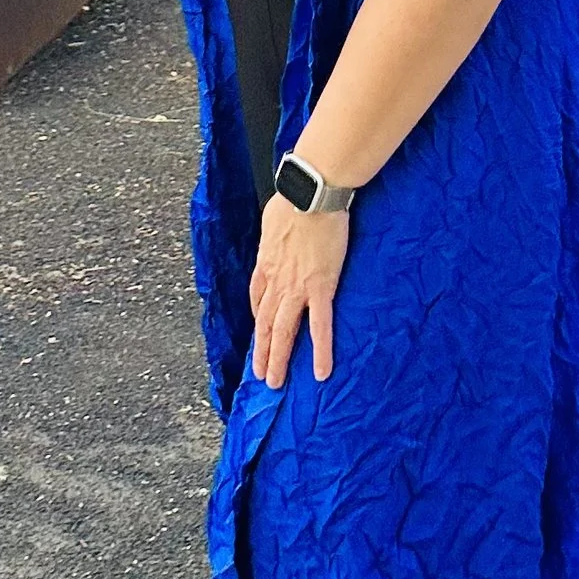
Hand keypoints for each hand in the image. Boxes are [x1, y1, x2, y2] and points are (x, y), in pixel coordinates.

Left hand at [249, 193, 348, 386]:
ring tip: (276, 382)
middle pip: (265, 323)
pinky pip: (319, 327)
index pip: (258, 299)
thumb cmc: (294, 199)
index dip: (258, 318)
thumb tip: (278, 230)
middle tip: (261, 375)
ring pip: (283, 332)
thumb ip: (275, 233)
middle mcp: (276, 282)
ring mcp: (297, 288)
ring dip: (278, 359)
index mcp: (266, 264)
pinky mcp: (320, 289)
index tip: (260, 331)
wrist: (310, 195)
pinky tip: (320, 372)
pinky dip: (319, 352)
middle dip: (262, 351)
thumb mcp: (272, 218)